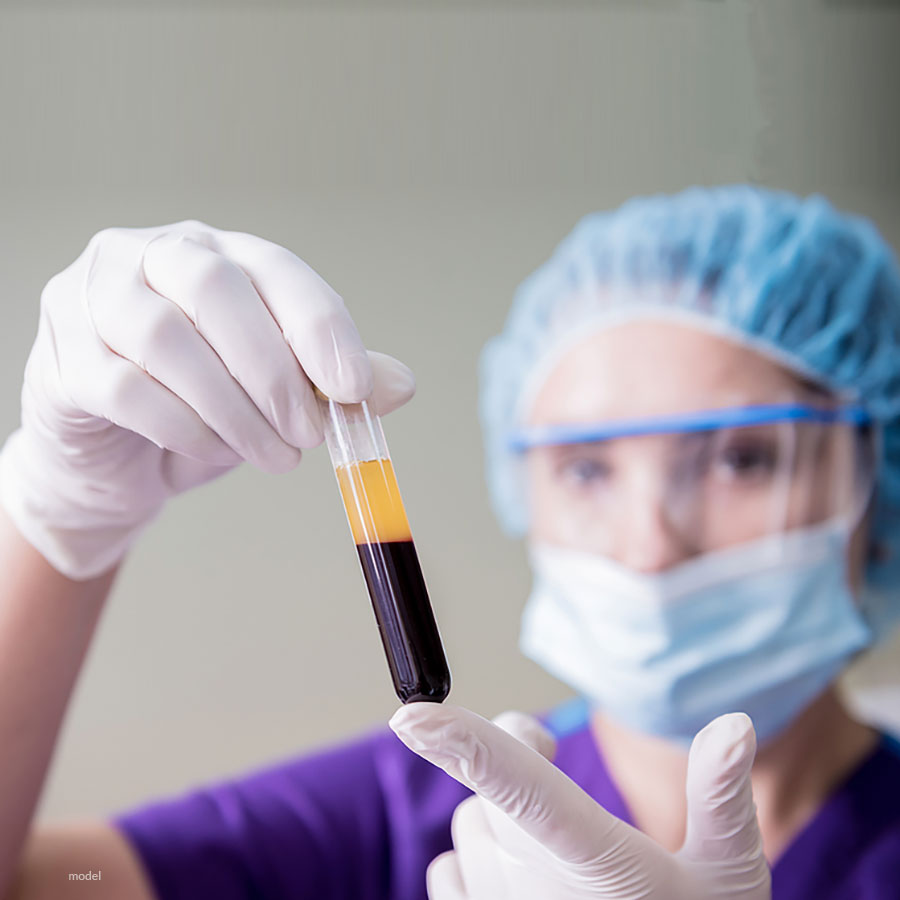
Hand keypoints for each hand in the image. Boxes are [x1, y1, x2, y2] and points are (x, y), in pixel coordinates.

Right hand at [0, 221, 414, 578]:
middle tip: (309, 435)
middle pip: (213, 288)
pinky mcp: (62, 357)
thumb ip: (331, 382)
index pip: (274, 269)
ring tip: (275, 455)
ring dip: (233, 408)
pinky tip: (213, 451)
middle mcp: (151, 257)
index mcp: (217, 253)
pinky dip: (183, 427)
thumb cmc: (203, 407)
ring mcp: (95, 300)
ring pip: (164, 338)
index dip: (319, 326)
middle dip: (274, 370)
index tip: (354, 388)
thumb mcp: (277, 392)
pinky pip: (123, 387)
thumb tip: (400, 385)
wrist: (116, 455)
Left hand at [389, 703, 770, 899]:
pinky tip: (521, 877)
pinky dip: (475, 858)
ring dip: (498, 813)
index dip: (464, 746)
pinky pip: (447, 870)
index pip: (522, 789)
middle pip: (490, 788)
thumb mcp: (730, 874)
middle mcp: (535, 891)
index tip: (412, 714)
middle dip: (515, 755)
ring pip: (468, 825)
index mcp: (596, 863)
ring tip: (553, 839)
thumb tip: (735, 723)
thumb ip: (723, 797)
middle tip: (551, 752)